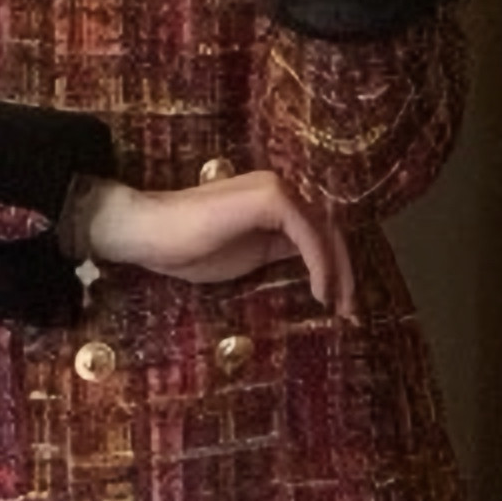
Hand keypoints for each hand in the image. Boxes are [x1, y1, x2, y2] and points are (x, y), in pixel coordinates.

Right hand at [83, 169, 356, 320]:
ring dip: (338, 272)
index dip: (336, 266)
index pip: (319, 231)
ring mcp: (277, 190)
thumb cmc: (188, 249)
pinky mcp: (271, 199)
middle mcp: (282, 189)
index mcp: (275, 202)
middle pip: (330, 229)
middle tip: (351, 311)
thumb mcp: (248, 257)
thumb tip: (317, 270)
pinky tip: (320, 292)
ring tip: (339, 307)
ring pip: (326, 231)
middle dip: (345, 272)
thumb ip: (280, 252)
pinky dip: (320, 265)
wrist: (149, 234)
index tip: (341, 304)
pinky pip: (309, 235)